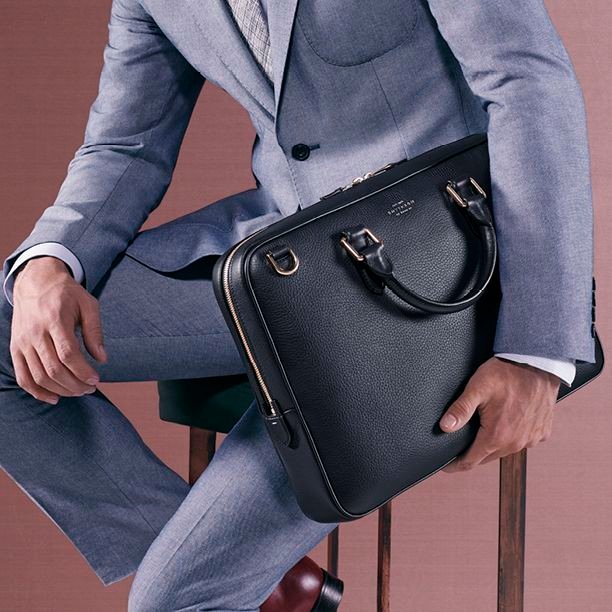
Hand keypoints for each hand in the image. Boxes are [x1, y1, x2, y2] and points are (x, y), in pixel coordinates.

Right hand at [10, 256, 106, 403]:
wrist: (35, 282)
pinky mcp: (15, 349)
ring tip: (78, 392)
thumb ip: (95, 331)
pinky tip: (54, 398)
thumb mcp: (88, 304)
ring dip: (61, 390)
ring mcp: (22, 342)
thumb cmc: (67, 294)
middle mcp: (35, 332)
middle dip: (75, 384)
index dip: (83, 371)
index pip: (68, 354)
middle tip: (90, 389)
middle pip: (54, 369)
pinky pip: (23, 377)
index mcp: (55, 319)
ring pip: (39, 376)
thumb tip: (102, 359)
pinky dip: (37, 392)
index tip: (96, 380)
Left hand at [439, 356, 560, 471]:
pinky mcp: (541, 433)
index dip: (455, 465)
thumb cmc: (507, 373)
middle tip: (459, 445)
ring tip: (481, 431)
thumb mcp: (477, 388)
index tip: (445, 465)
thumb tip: (445, 427)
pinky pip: (521, 441)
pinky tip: (505, 423)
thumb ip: (460, 409)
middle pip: (486, 457)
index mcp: (497, 436)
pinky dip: (511, 437)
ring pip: (504, 450)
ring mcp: (530, 439)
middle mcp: (516, 443)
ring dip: (491, 445)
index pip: (470, 461)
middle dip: (471, 454)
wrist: (538, 363)